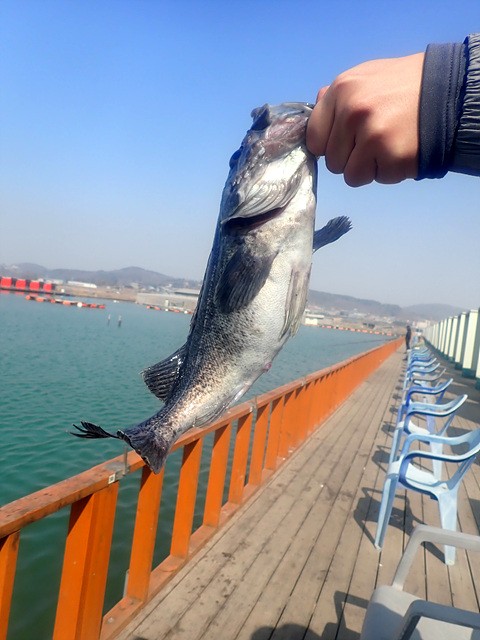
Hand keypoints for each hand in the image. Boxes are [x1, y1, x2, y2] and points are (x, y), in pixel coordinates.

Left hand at [306, 53, 424, 185]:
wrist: (449, 91)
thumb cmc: (404, 85)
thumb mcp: (366, 76)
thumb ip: (338, 96)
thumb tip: (316, 107)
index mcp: (341, 90)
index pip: (314, 139)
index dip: (329, 145)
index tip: (345, 141)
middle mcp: (352, 113)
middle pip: (332, 162)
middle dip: (351, 158)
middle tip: (374, 141)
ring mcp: (372, 137)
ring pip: (351, 176)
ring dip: (369, 168)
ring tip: (388, 146)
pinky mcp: (391, 158)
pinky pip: (378, 179)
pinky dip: (390, 171)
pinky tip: (402, 149)